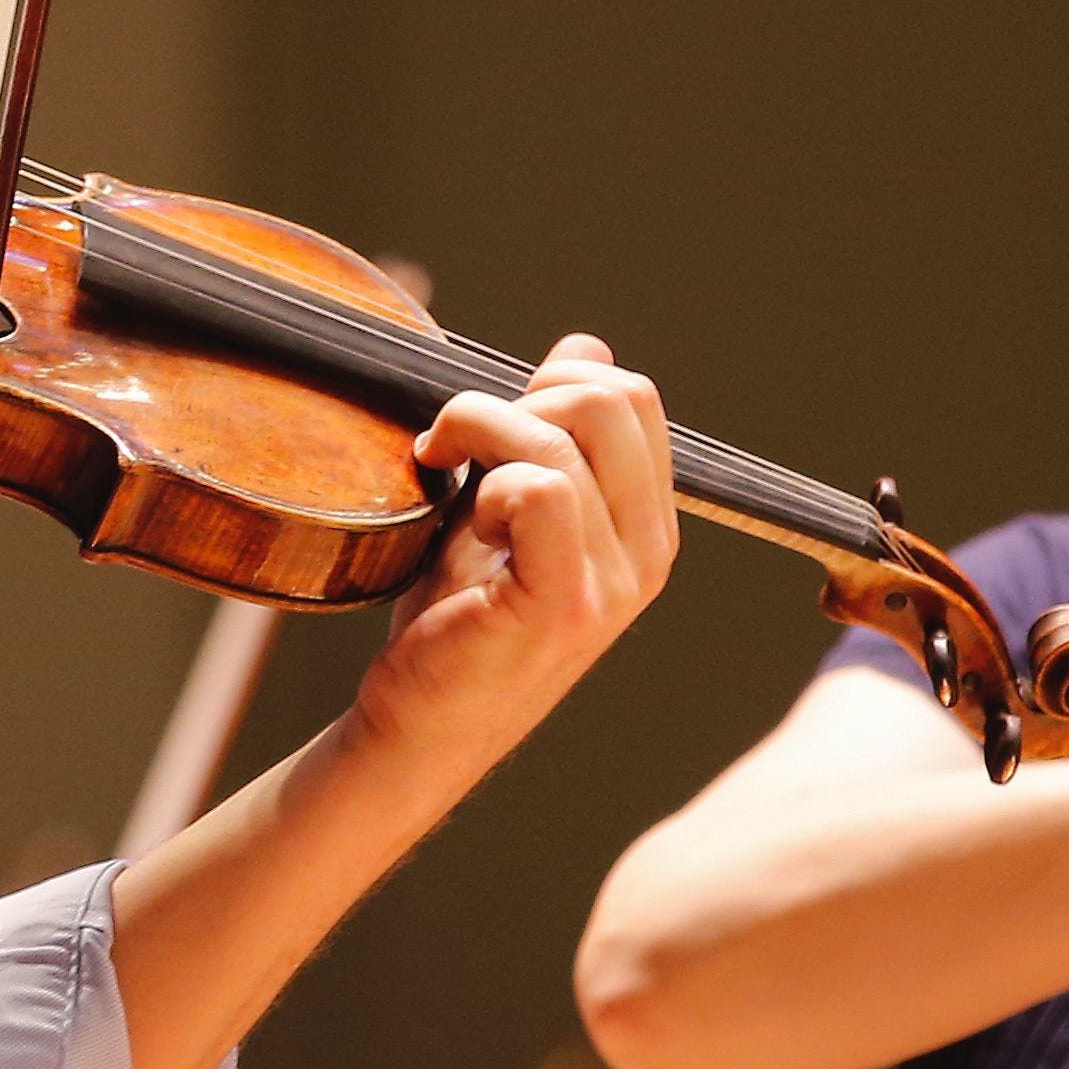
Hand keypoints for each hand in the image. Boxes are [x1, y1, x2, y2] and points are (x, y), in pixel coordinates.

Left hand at [353, 335, 675, 772]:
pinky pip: (542, 491)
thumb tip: (584, 349)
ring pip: (562, 438)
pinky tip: (463, 521)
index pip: (632, 396)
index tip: (489, 422)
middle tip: (458, 443)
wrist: (419, 719)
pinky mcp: (565, 604)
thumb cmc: (456, 611)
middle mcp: (649, 551)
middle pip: (610, 399)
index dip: (550, 380)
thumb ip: (547, 432)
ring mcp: (615, 582)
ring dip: (477, 431)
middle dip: (516, 397)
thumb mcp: (505, 504)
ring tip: (441, 469)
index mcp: (644, 522)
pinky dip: (487, 484)